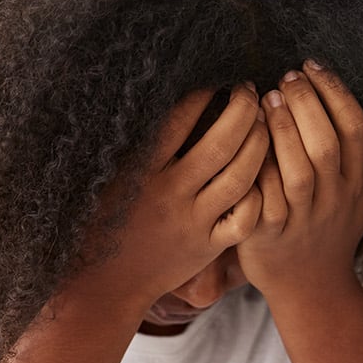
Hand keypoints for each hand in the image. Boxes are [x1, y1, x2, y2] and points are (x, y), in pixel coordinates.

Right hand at [75, 84, 269, 312]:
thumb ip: (132, 145)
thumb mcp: (106, 179)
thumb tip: (154, 99)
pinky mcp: (206, 246)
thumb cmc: (98, 223)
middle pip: (222, 142)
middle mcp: (170, 193)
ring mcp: (192, 221)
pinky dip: (259, 194)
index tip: (217, 79)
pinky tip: (263, 175)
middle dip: (243, 109)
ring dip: (259, 143)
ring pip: (241, 176)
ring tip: (263, 123)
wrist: (100, 283)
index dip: (205, 92)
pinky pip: (245, 218)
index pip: (181, 119)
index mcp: (142, 170)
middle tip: (249, 90)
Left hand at [237, 62, 362, 302]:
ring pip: (297, 170)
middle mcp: (334, 200)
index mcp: (357, 184)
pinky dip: (257, 166)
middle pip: (326, 144)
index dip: (335, 92)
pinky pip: (264, 197)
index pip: (354, 128)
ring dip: (282, 129)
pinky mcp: (268, 234)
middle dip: (307, 103)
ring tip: (266, 98)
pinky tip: (246, 139)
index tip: (312, 65)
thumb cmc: (332, 231)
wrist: (309, 287)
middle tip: (286, 76)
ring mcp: (302, 219)